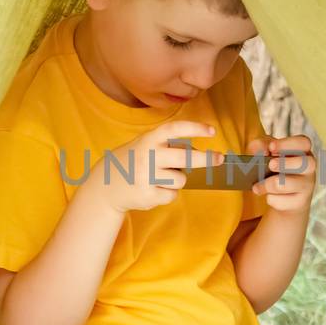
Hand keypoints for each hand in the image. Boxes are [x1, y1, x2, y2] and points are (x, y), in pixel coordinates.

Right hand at [91, 121, 221, 214]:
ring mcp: (146, 177)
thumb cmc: (133, 161)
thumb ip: (167, 145)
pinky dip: (168, 193)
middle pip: (185, 157)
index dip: (194, 129)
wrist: (106, 186)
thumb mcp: (144, 145)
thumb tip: (198, 153)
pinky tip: (153, 189)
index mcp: (148, 139)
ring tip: (160, 178)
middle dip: (206, 159)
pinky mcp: (148, 195)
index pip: (174, 129)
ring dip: (177, 180)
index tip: (212, 131)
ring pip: (181, 179)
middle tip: (219, 159)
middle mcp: (148, 156)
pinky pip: (172, 195)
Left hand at [244, 135, 315, 214]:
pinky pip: (285, 201)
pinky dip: (272, 199)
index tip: (271, 147)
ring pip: (291, 184)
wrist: (280, 194)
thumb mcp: (263, 152)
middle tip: (270, 165)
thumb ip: (260, 145)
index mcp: (303, 150)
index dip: (288, 144)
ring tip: (256, 186)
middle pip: (305, 163)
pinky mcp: (300, 202)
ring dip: (269, 185)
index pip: (304, 143)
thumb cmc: (273, 166)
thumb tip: (261, 151)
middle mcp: (309, 167)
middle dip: (285, 164)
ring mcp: (307, 185)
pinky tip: (268, 196)